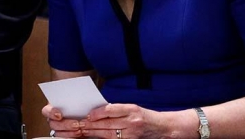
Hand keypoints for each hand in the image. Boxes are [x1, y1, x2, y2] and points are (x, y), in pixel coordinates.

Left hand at [42, 103, 166, 137]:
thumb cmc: (146, 116)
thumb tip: (98, 112)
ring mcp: (132, 134)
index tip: (87, 115)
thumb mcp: (133, 108)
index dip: (97, 113)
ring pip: (109, 135)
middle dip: (92, 125)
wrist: (164, 128)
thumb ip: (118, 110)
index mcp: (131, 109)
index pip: (110, 110)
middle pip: (107, 124)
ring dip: (95, 134)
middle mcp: (132, 122)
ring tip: (84, 132)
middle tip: (79, 125)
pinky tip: (97, 138)